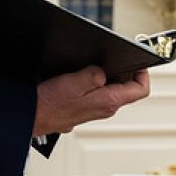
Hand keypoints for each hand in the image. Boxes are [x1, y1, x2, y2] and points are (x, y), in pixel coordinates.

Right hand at [32, 66, 148, 136]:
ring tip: (90, 67)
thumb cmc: (50, 104)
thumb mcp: (74, 82)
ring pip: (110, 90)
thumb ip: (94, 74)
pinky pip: (96, 94)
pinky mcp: (84, 109)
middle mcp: (105, 108)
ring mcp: (95, 110)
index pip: (140, 89)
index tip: (137, 61)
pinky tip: (78, 78)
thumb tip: (103, 71)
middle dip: (121, 72)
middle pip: (126, 88)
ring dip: (105, 77)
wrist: (33, 116)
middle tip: (109, 59)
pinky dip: (93, 84)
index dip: (142, 73)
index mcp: (108, 101)